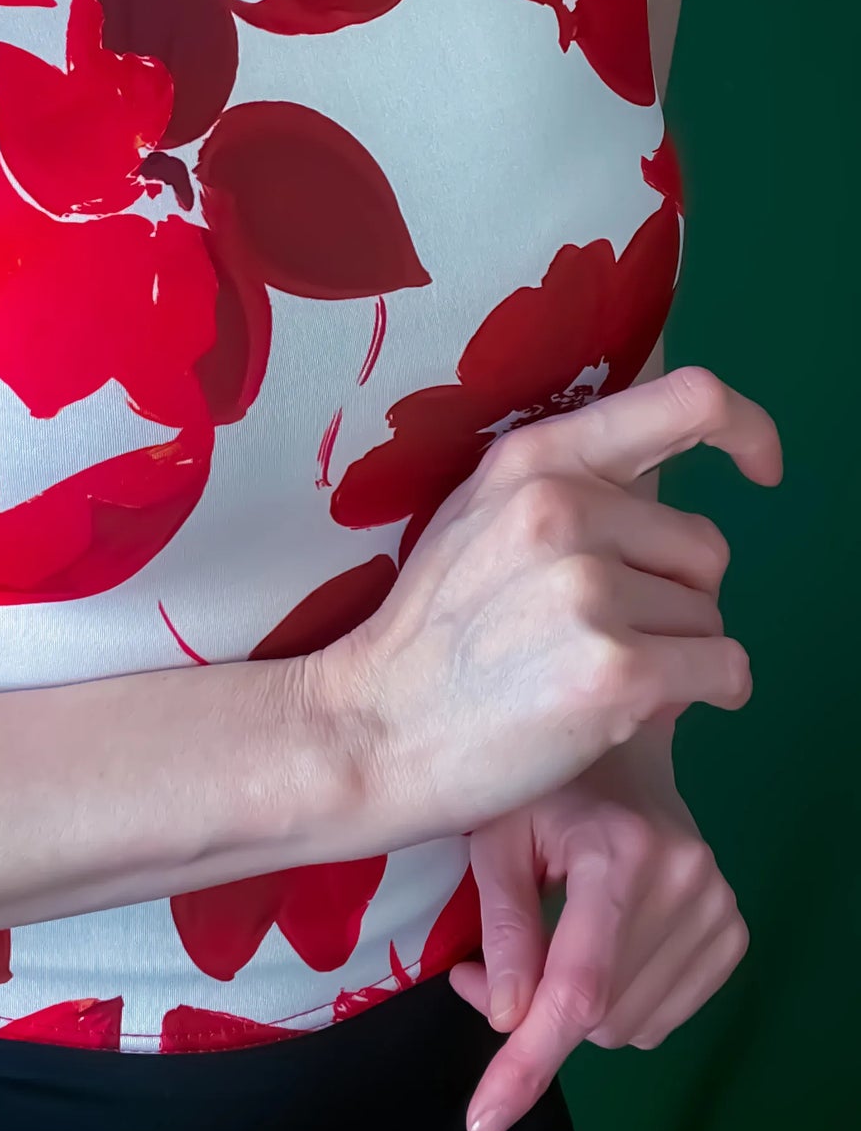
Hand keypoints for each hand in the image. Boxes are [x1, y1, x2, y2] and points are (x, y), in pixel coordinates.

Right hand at [311, 366, 781, 846]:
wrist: (371, 729)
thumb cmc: (432, 630)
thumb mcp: (478, 513)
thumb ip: (565, 478)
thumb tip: (667, 453)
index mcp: (535, 457)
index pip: (686, 400)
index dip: (746, 428)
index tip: (760, 468)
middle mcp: (565, 508)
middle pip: (705, 545)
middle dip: (672, 594)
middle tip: (595, 632)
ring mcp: (590, 589)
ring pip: (712, 615)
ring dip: (675, 651)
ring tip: (587, 670)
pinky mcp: (618, 670)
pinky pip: (727, 671)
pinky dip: (704, 694)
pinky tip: (635, 706)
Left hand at [450, 726, 748, 1130]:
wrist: (623, 753)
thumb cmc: (544, 789)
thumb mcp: (497, 835)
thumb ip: (504, 923)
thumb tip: (509, 1018)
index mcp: (619, 853)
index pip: (576, 986)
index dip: (528, 1061)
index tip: (487, 1120)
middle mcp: (683, 882)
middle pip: (597, 1016)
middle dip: (533, 1012)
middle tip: (493, 966)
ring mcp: (717, 908)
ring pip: (626, 1027)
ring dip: (574, 1010)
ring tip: (545, 945)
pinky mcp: (732, 932)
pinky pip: (660, 1019)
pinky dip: (616, 1005)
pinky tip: (598, 948)